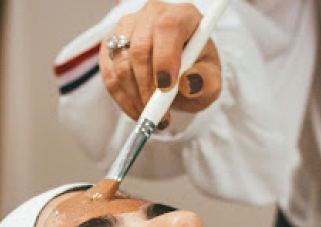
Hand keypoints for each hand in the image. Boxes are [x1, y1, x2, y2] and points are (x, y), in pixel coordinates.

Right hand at [100, 0, 221, 127]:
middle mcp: (152, 15)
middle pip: (140, 48)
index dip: (164, 58)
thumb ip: (206, 81)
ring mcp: (127, 27)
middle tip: (160, 115)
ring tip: (153, 117)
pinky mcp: (110, 44)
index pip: (168, 28)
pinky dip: (122, 99)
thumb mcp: (211, 79)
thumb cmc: (197, 72)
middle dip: (148, 88)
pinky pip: (109, 74)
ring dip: (135, 97)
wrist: (179, 72)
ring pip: (121, 63)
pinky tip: (138, 110)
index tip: (167, 88)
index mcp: (182, 16)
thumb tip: (189, 84)